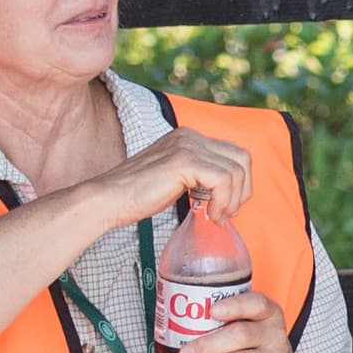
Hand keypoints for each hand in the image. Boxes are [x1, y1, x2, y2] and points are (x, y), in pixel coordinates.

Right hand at [86, 128, 252, 229]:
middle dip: (242, 190)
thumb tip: (228, 191)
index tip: (227, 206)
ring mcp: (187, 145)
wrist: (109, 199)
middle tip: (227, 213)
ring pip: (236, 171)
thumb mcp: (175, 178)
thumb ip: (198, 175)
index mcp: (188, 138)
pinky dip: (223, 201)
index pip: (234, 154)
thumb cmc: (138, 196)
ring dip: (233, 199)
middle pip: (242, 159)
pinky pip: (223, 180)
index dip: (240, 183)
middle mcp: (190, 136)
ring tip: (217, 216)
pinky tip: (212, 214)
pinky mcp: (183, 161)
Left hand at [172, 290, 310, 352]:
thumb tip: (180, 325)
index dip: (234, 306)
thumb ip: (227, 324)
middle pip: (241, 335)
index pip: (257, 304)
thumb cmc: (257, 351)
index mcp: (269, 315)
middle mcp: (275, 335)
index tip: (211, 311)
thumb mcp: (252, 331)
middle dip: (208, 345)